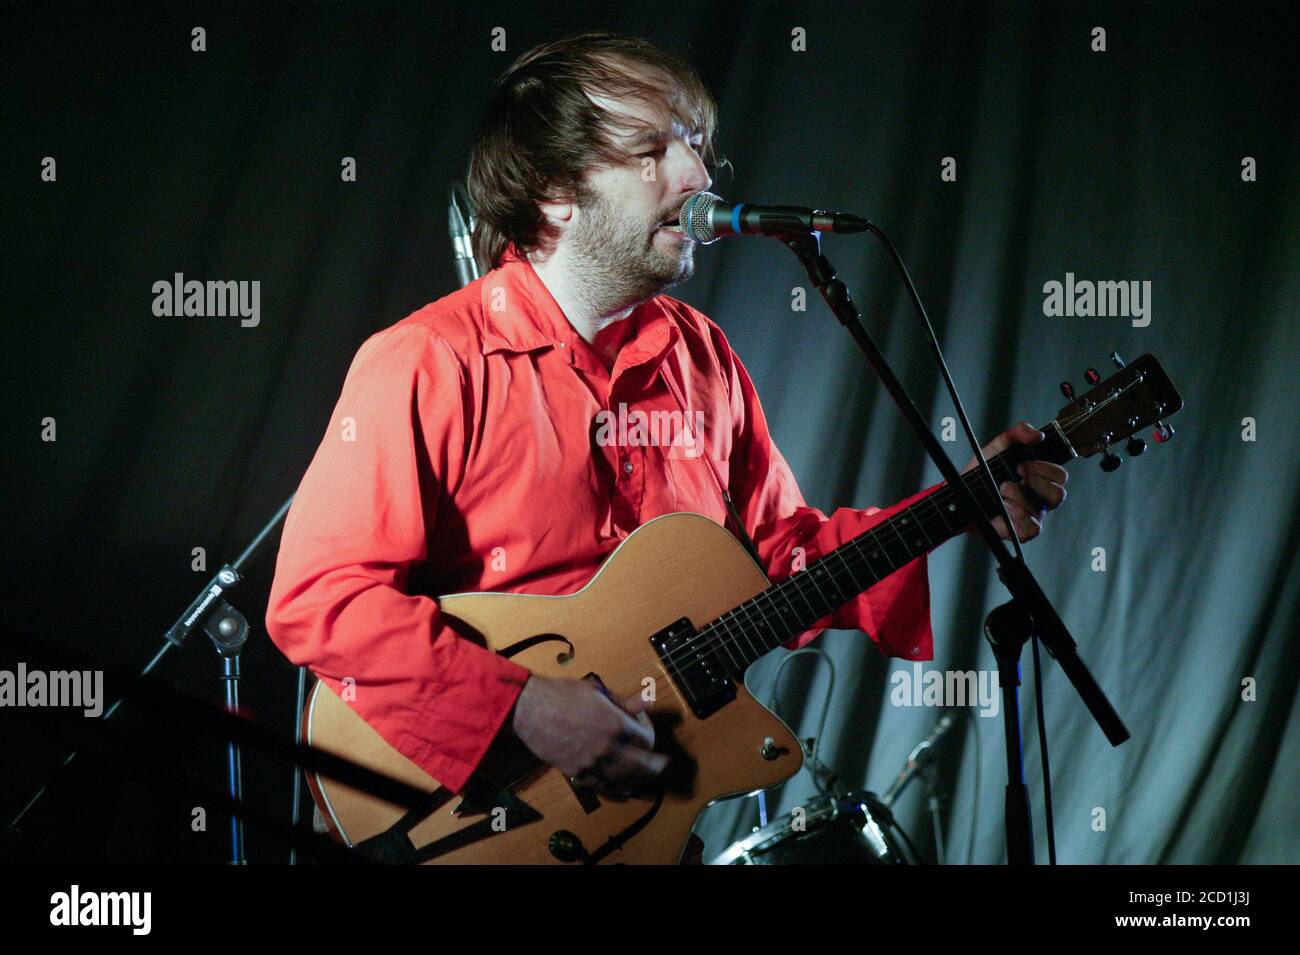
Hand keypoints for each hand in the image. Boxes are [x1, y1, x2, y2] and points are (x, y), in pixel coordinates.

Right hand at [510, 675, 667, 795]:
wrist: (532, 710)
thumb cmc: (563, 695)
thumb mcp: (598, 691)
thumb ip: (625, 701)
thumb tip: (648, 700)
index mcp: (616, 725)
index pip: (647, 739)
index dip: (650, 733)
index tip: (645, 729)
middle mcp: (609, 748)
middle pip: (643, 765)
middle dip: (655, 766)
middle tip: (663, 765)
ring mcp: (593, 763)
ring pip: (625, 779)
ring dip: (639, 779)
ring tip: (647, 779)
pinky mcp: (578, 773)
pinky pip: (602, 786)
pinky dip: (616, 790)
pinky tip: (624, 790)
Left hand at [962, 421, 1067, 542]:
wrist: (961, 492)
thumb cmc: (983, 472)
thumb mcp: (999, 446)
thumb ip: (1018, 432)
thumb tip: (1037, 434)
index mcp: (1040, 479)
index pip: (1060, 476)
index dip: (1044, 468)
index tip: (1021, 464)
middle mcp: (1040, 498)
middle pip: (1058, 494)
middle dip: (1035, 482)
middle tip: (1014, 475)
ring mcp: (1032, 515)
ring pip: (1042, 509)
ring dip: (1019, 495)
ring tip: (1002, 489)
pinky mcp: (1021, 531)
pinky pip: (1032, 528)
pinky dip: (1018, 514)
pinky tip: (1004, 506)